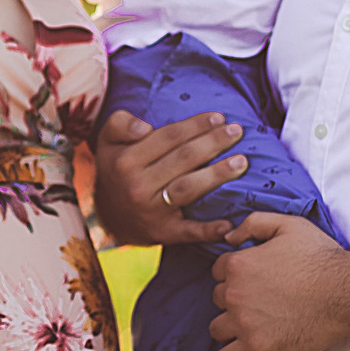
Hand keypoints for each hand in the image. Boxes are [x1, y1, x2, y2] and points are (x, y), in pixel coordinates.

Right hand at [91, 109, 244, 246]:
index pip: (168, 137)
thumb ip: (120, 124)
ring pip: (189, 188)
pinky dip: (209, 230)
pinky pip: (188, 232)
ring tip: (241, 162)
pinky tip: (229, 224)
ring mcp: (151, 211)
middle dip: (213, 143)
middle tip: (237, 131)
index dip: (196, 125)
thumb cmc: (117, 170)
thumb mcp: (107, 141)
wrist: (109, 216)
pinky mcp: (163, 233)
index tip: (219, 117)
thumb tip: (145, 127)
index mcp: (126, 160)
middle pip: (183, 159)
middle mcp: (137, 185)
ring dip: (217, 174)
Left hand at [210, 213, 349, 350]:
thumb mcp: (289, 226)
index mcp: (239, 264)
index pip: (219, 272)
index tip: (253, 283)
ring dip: (230, 329)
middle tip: (258, 306)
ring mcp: (244, 323)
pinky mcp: (257, 350)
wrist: (348, 293)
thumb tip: (228, 237)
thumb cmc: (323, 258)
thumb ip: (254, 223)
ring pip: (218, 329)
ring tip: (250, 330)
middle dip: (233, 301)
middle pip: (218, 300)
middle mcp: (235, 294)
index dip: (235, 276)